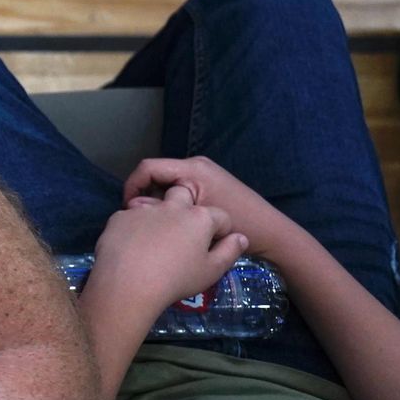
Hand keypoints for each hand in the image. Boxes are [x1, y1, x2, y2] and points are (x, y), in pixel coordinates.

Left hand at [88, 186, 248, 315]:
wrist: (129, 283)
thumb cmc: (176, 279)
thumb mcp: (212, 271)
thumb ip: (229, 251)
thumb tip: (240, 238)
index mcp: (199, 217)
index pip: (219, 216)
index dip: (221, 230)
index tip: (215, 244)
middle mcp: (171, 206)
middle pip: (183, 194)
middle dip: (187, 206)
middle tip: (183, 231)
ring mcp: (143, 209)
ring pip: (154, 204)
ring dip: (158, 215)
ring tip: (155, 239)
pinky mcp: (119, 217)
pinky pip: (131, 217)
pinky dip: (134, 227)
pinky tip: (132, 245)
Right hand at [123, 156, 301, 260]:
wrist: (273, 235)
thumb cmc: (236, 225)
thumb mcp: (194, 219)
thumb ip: (160, 209)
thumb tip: (133, 207)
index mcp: (192, 168)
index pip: (148, 167)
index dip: (132, 186)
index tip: (127, 209)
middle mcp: (196, 165)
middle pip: (157, 175)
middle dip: (145, 195)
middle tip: (142, 220)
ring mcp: (205, 174)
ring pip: (168, 184)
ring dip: (159, 201)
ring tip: (157, 223)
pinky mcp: (210, 185)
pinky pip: (181, 190)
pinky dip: (173, 204)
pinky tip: (175, 223)